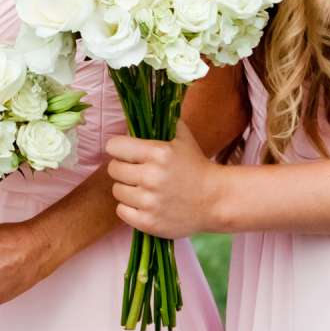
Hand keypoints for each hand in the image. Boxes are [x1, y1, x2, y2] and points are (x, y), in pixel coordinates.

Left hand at [104, 126, 224, 239]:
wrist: (215, 200)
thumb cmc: (196, 166)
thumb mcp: (182, 137)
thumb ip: (162, 120)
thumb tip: (142, 108)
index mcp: (158, 153)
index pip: (114, 146)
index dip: (119, 148)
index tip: (127, 152)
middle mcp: (151, 177)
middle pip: (113, 169)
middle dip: (123, 168)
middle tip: (138, 172)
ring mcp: (149, 202)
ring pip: (117, 190)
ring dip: (127, 188)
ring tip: (144, 189)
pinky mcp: (148, 222)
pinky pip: (121, 211)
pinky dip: (130, 208)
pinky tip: (144, 203)